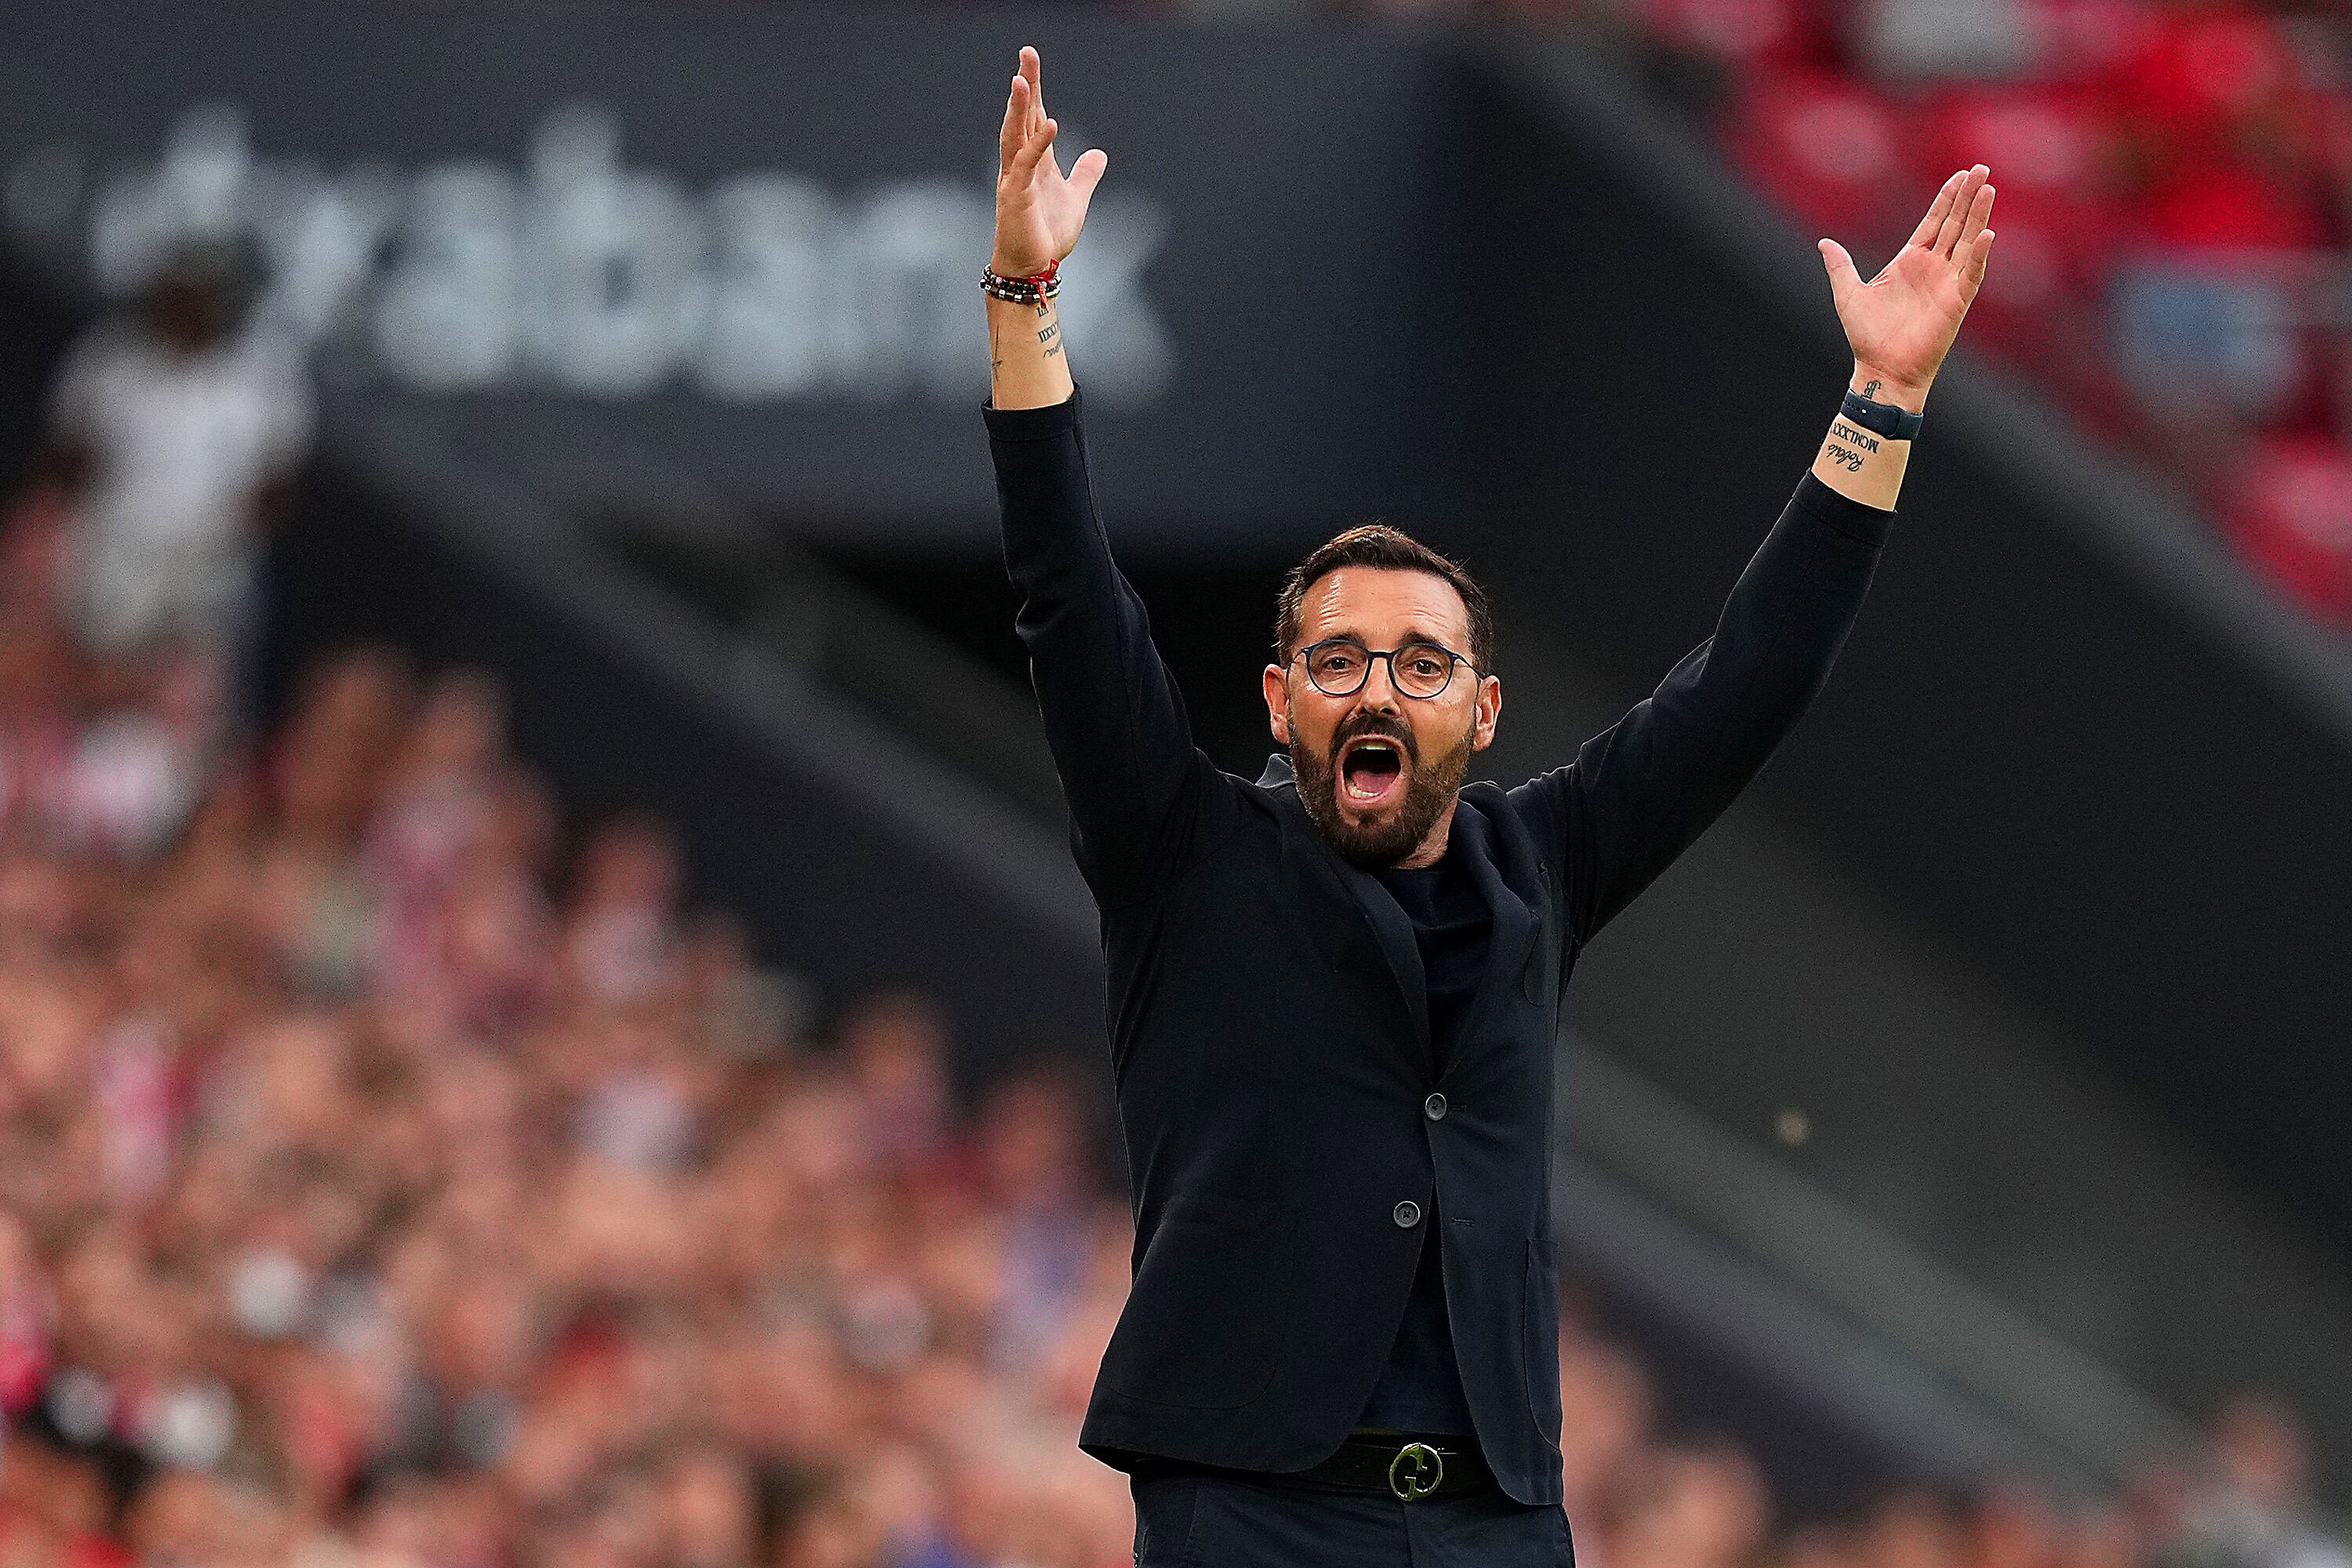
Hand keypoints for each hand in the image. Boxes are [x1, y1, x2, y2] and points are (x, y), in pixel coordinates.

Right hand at [993, 46, 1108, 277]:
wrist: (1032, 270)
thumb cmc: (1046, 236)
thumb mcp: (1076, 199)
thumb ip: (1085, 175)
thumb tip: (1100, 154)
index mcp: (1033, 161)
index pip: (1033, 117)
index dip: (1035, 90)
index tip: (1031, 61)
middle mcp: (1019, 164)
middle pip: (1021, 116)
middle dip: (1026, 85)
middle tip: (1027, 54)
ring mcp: (1014, 179)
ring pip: (1015, 134)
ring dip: (1020, 107)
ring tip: (1023, 79)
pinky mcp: (1016, 196)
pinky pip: (1027, 164)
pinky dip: (1039, 144)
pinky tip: (1052, 124)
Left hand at [1818, 165, 1995, 401]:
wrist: (1880, 368)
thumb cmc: (1867, 336)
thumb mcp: (1848, 295)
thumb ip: (1840, 267)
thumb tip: (1824, 243)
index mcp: (1909, 261)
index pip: (1934, 222)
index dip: (1946, 198)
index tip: (1960, 175)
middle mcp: (1933, 267)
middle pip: (1955, 224)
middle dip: (1968, 197)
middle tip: (1981, 168)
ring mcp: (1947, 283)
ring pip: (1967, 241)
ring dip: (1979, 215)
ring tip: (1988, 188)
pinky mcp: (1956, 302)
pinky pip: (1971, 274)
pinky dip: (1979, 255)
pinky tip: (1987, 234)